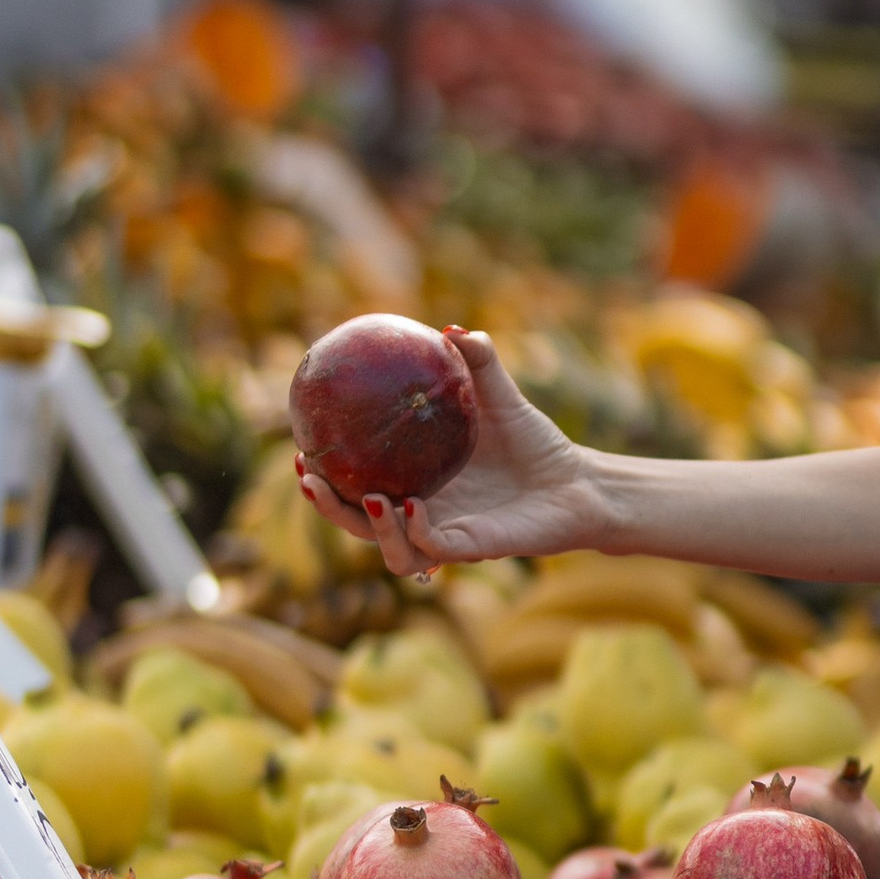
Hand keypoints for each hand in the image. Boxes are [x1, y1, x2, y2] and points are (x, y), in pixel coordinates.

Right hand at [295, 329, 604, 580]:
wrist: (580, 483)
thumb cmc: (536, 445)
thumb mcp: (501, 397)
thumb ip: (477, 364)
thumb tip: (452, 329)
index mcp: (417, 483)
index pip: (356, 485)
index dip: (324, 474)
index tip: (299, 446)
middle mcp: (425, 516)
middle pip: (357, 522)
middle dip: (327, 505)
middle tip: (308, 473)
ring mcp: (447, 536)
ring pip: (390, 550)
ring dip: (368, 526)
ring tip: (366, 494)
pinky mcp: (475, 549)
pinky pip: (431, 549)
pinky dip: (415, 532)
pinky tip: (411, 507)